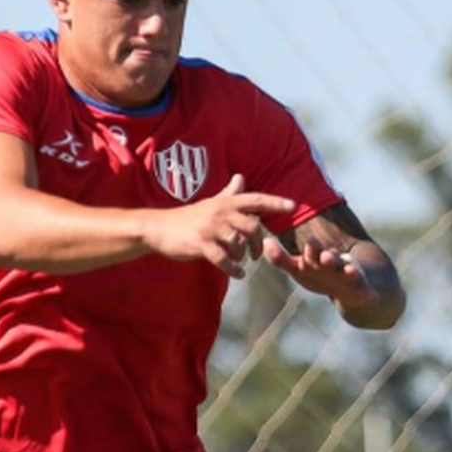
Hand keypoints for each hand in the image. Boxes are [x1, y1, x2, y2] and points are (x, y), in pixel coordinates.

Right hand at [145, 174, 295, 275]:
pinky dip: (233, 269)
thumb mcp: (210, 203)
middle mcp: (220, 213)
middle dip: (258, 244)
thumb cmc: (187, 218)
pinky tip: (237, 274)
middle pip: (252, 226)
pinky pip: (224, 259)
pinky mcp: (201, 245)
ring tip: (240, 264)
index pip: (255, 199)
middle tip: (256, 255)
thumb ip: (228, 193)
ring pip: (239, 243)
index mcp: (225, 202)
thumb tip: (241, 178)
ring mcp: (211, 229)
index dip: (275, 202)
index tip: (292, 206)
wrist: (159, 228)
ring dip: (243, 257)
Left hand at [262, 235, 380, 307]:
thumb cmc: (320, 273)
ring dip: (348, 270)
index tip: (310, 242)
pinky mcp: (362, 289)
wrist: (352, 282)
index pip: (312, 253)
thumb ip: (281, 259)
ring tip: (349, 269)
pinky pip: (367, 293)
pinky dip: (370, 295)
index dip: (312, 249)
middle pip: (330, 260)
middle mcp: (334, 264)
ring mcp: (349, 275)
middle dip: (328, 257)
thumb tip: (265, 242)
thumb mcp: (299, 269)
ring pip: (348, 271)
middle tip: (326, 254)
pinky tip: (374, 298)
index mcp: (318, 258)